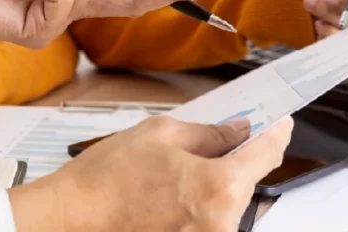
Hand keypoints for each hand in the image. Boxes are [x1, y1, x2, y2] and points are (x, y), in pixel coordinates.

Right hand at [9, 115, 294, 230]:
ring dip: (213, 188)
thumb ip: (210, 133)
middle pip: (247, 184)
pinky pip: (208, 224)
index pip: (267, 155)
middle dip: (236, 162)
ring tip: (171, 178)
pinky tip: (169, 197)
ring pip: (227, 207)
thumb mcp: (160, 134)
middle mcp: (221, 225)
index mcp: (219, 188)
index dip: (276, 134)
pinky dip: (197, 208)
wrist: (68, 220)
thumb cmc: (106, 179)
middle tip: (211, 145)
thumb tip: (238, 132)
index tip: (279, 125)